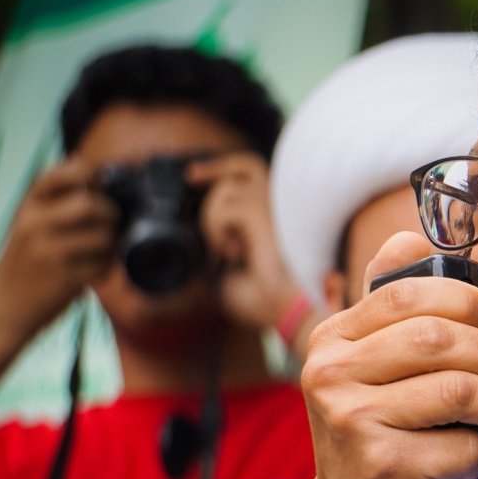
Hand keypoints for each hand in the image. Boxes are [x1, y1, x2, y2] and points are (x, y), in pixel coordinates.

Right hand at [0, 159, 116, 334]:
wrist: (3, 307)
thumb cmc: (26, 261)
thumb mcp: (31, 223)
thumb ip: (58, 201)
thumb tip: (98, 173)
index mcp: (28, 206)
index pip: (59, 174)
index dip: (89, 172)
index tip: (101, 182)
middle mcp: (34, 225)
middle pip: (89, 204)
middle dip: (111, 212)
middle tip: (113, 222)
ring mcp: (48, 252)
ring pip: (102, 236)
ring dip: (113, 243)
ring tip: (105, 249)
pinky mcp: (63, 279)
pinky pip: (103, 265)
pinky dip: (108, 267)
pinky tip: (97, 269)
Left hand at [191, 153, 310, 331]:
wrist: (286, 312)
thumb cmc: (266, 299)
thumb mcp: (228, 272)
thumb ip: (217, 248)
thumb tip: (191, 238)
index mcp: (275, 215)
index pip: (252, 176)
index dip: (223, 169)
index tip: (194, 175)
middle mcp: (280, 205)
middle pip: (244, 166)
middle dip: (215, 168)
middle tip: (190, 176)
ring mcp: (277, 207)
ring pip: (227, 189)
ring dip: (212, 221)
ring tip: (225, 252)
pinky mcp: (268, 214)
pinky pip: (228, 207)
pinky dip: (218, 229)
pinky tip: (231, 252)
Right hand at [296, 231, 477, 478]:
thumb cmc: (377, 431)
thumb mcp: (368, 363)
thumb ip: (388, 303)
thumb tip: (411, 237)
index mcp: (331, 339)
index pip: (408, 293)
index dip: (465, 300)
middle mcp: (330, 375)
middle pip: (439, 338)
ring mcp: (353, 422)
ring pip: (459, 389)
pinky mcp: (384, 467)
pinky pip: (461, 443)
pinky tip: (465, 456)